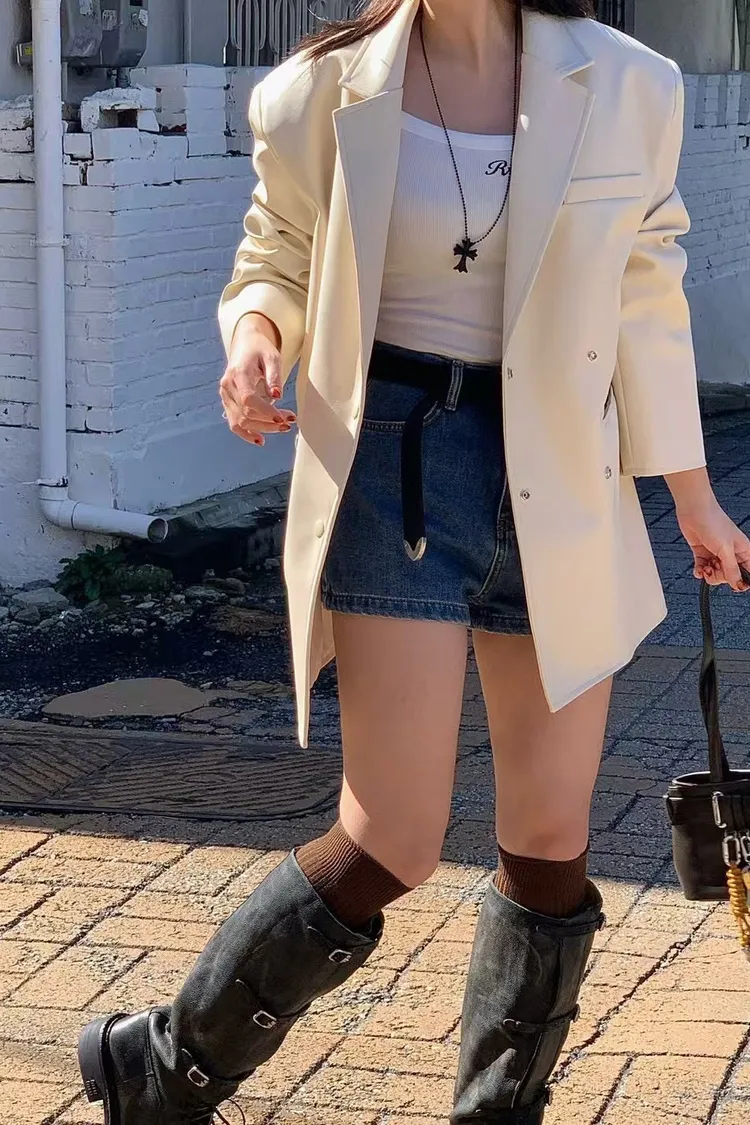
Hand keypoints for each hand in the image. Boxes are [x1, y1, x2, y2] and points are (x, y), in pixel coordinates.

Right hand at [219, 314, 295, 446]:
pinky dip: (246, 434)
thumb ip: (274, 375)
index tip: (282, 418)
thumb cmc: (261, 350)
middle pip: (246, 414)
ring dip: (263, 429)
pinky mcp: (228, 403)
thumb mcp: (272, 357)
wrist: (245, 344)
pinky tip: (261, 440)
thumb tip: (277, 396)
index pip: (249, 399)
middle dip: (269, 422)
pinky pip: (234, 424)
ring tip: (283, 427)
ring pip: (241, 422)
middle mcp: (227, 386)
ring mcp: (225, 396)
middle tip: (290, 421)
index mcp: (237, 373)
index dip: (265, 411)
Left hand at [676, 495, 749, 590]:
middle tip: (715, 569)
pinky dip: (700, 572)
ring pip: (716, 574)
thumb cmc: (713, 523)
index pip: (748, 573)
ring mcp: (716, 553)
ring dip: (709, 574)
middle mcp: (731, 553)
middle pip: (730, 576)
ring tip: (706, 567)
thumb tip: (739, 585)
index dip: (742, 581)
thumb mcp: (725, 550)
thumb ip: (731, 569)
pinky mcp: (703, 553)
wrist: (694, 511)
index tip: (736, 586)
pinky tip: (699, 569)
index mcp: (743, 551)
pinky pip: (703, 569)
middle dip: (721, 577)